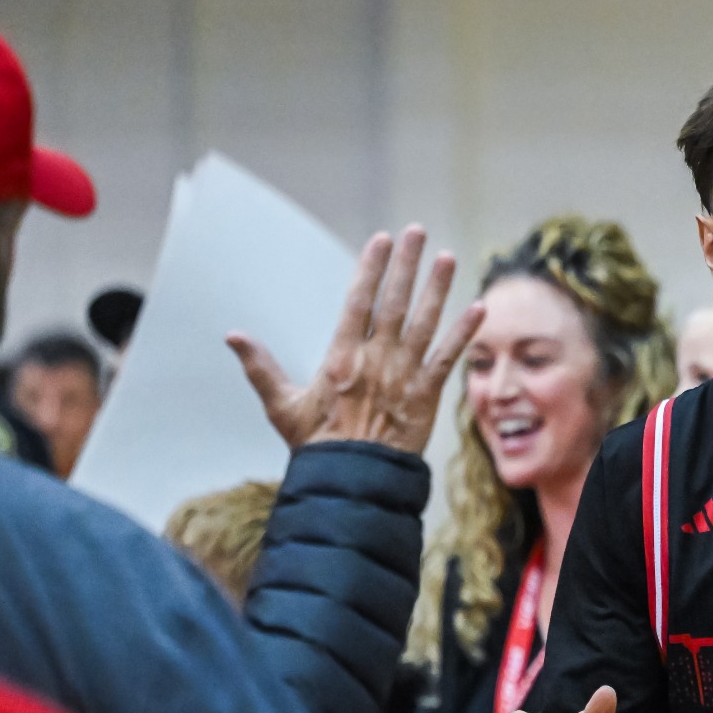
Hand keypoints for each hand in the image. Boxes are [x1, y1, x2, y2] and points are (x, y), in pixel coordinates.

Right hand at [228, 226, 483, 454]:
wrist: (354, 480)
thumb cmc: (316, 445)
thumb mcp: (282, 406)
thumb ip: (261, 368)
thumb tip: (232, 336)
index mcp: (342, 357)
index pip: (359, 301)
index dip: (371, 268)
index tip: (382, 240)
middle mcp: (377, 359)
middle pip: (395, 302)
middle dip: (406, 265)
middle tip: (417, 232)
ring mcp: (405, 375)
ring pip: (426, 322)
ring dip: (438, 288)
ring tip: (446, 257)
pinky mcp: (429, 395)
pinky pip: (449, 358)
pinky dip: (465, 333)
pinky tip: (479, 308)